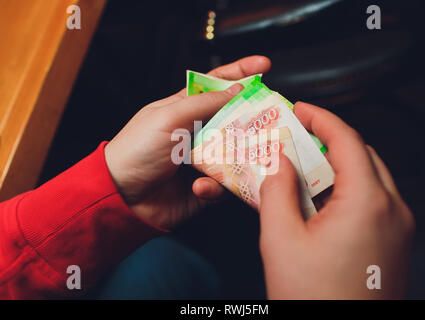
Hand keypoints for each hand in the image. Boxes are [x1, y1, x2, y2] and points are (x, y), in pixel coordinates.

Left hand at [104, 56, 270, 228]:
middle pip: (236, 119)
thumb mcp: (169, 117)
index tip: (264, 66)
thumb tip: (237, 90)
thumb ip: (204, 103)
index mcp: (186, 108)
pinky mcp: (208, 184)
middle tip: (270, 122)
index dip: (240, 72)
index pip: (217, 84)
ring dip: (238, 158)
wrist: (122, 196)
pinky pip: (227, 183)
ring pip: (238, 152)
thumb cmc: (137, 149)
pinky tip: (199, 187)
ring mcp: (205, 158)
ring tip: (230, 163)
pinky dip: (216, 186)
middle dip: (253, 121)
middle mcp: (199, 131)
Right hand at [258, 102, 414, 298]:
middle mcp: (393, 209)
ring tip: (304, 166)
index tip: (300, 109)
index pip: (347, 140)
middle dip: (328, 139)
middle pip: (362, 154)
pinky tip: (320, 198)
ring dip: (338, 164)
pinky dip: (347, 188)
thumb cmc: (313, 298)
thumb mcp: (280, 238)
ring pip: (369, 176)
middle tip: (297, 137)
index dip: (321, 117)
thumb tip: (279, 162)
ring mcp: (399, 227)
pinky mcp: (395, 241)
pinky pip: (373, 199)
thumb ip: (277, 190)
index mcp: (367, 202)